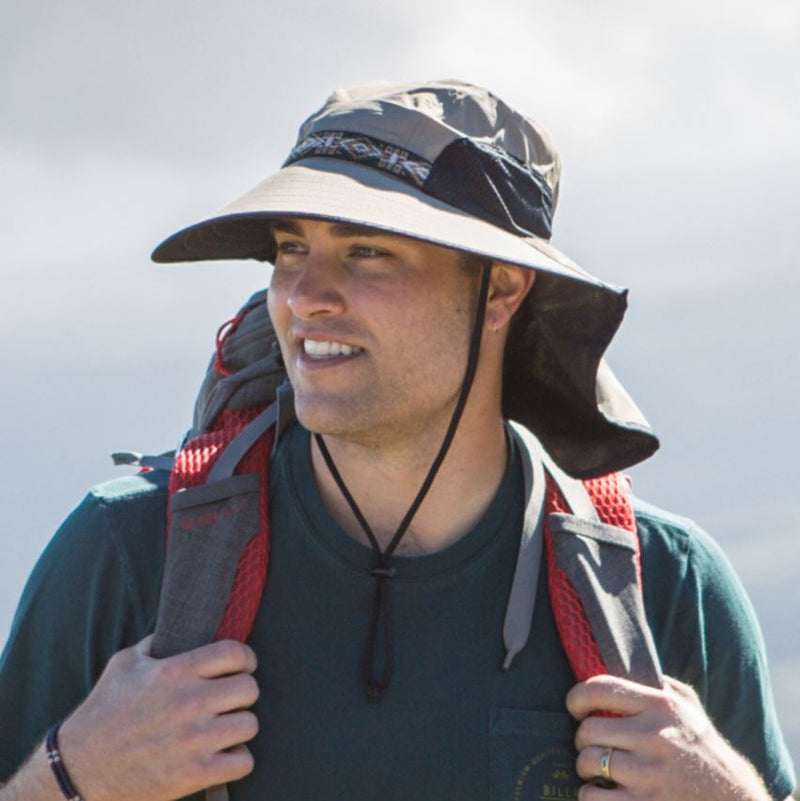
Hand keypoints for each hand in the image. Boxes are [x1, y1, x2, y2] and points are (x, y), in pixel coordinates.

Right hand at [57, 636, 259, 800]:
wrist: (79, 770)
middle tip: (229, 699)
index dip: (245, 658)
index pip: (233, 653)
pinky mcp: (194, 774)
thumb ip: (159, 643)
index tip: (241, 666)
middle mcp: (188, 703)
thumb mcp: (125, 664)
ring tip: (224, 726)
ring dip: (239, 725)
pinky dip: (237, 759)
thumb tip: (185, 626)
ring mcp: (194, 740)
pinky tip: (221, 754)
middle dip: (242, 692)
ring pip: (250, 724)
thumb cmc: (103, 712)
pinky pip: (244, 762)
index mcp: (174, 672)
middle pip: (250, 688)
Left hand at [566, 675, 772, 800]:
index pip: (600, 688)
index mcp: (662, 706)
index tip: (575, 707)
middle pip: (588, 730)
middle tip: (591, 745)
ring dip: (585, 768)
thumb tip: (619, 663)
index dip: (577, 697)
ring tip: (597, 770)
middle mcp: (655, 737)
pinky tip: (602, 794)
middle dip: (583, 740)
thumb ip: (657, 684)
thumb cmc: (705, 750)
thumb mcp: (689, 708)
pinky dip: (590, 796)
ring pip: (588, 762)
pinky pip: (593, 798)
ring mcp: (651, 775)